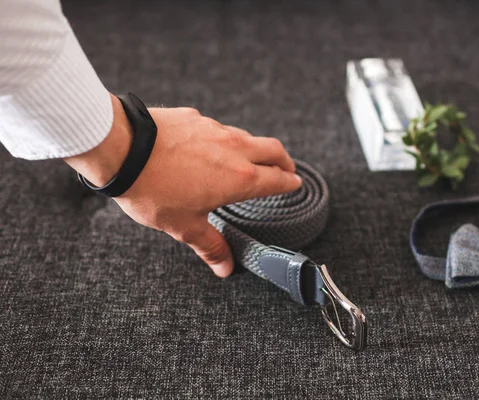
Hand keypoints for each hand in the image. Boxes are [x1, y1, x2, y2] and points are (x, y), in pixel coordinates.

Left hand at [65, 94, 301, 276]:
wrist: (121, 148)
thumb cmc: (153, 189)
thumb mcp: (184, 225)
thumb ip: (210, 245)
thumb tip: (226, 268)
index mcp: (239, 178)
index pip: (277, 179)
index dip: (290, 182)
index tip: (295, 184)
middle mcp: (235, 149)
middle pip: (274, 150)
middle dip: (285, 160)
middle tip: (287, 169)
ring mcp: (215, 129)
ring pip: (248, 137)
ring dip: (256, 149)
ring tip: (250, 160)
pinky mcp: (195, 117)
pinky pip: (219, 128)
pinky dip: (225, 139)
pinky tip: (209, 148)